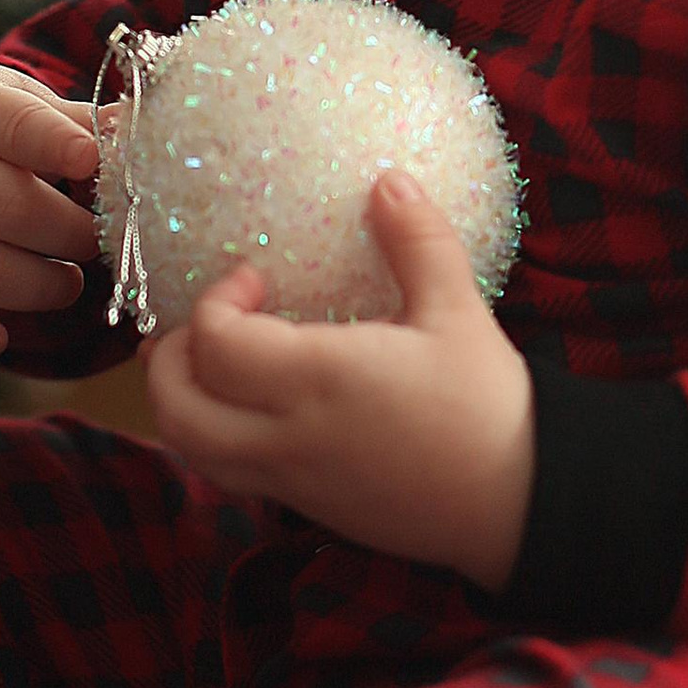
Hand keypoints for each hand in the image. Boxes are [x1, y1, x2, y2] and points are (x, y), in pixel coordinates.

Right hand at [0, 61, 100, 372]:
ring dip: (41, 289)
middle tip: (100, 240)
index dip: (55, 144)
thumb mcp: (15, 100)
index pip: (8, 124)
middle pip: (5, 209)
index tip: (93, 161)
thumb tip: (137, 132)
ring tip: (69, 281)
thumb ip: (73, 122)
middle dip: (72, 234)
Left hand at [143, 171, 534, 589]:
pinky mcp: (307, 507)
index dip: (214, 302)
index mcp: (319, 380)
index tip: (253, 278)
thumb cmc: (488, 405)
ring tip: (216, 364)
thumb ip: (417, 241)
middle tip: (203, 324)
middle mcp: (289, 436)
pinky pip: (229, 475)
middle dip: (168, 360)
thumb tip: (387, 180)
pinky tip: (258, 405)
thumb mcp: (458, 310)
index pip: (216, 345)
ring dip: (183, 403)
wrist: (519, 504)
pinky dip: (216, 436)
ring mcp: (292, 479)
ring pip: (192, 452)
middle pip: (177, 409)